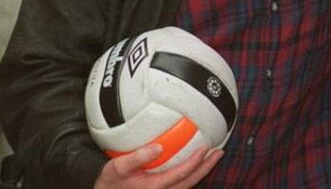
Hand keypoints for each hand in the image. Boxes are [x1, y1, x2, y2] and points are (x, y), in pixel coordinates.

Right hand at [94, 144, 222, 188]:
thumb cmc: (112, 181)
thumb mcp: (118, 167)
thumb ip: (137, 157)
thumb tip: (159, 146)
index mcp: (154, 187)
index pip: (180, 174)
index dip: (194, 162)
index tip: (205, 149)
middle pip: (191, 181)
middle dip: (207, 167)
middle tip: (219, 152)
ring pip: (189, 184)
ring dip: (203, 170)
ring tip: (214, 156)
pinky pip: (183, 183)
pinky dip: (193, 173)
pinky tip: (198, 162)